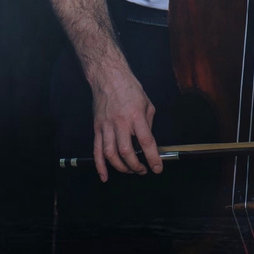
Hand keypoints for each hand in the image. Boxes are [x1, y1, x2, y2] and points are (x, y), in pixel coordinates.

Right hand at [90, 64, 161, 181]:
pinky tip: (105, 176)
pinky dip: (100, 166)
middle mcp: (120, 122)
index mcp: (135, 116)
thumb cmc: (129, 88)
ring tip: (129, 170)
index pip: (146, 142)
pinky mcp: (97, 127)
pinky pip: (96, 150)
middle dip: (136, 166)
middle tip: (143, 170)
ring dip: (121, 167)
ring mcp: (106, 126)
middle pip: (126, 152)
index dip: (153, 158)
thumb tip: (148, 142)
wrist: (108, 77)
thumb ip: (148, 124)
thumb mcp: (147, 103)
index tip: (157, 169)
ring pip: (110, 154)